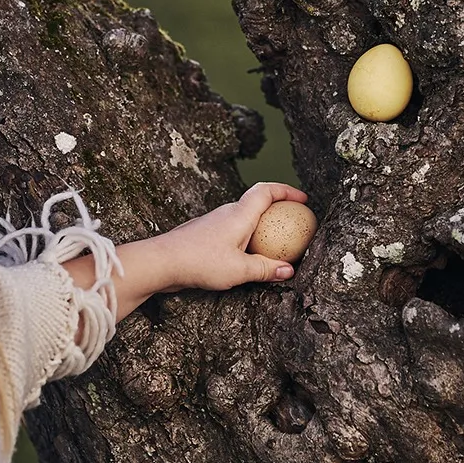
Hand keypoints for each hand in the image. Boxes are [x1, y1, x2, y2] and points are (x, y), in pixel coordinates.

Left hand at [63, 182, 308, 324]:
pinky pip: (232, 230)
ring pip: (243, 217)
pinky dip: (245, 237)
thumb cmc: (199, 262)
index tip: (302, 199)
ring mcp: (213, 222)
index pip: (266, 191)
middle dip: (276, 208)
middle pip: (256, 202)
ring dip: (260, 225)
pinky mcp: (204, 234)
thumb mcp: (239, 270)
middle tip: (292, 222)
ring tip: (273, 243)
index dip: (286, 191)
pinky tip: (245, 257)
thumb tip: (288, 271)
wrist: (160, 261)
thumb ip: (265, 269)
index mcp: (239, 214)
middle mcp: (227, 213)